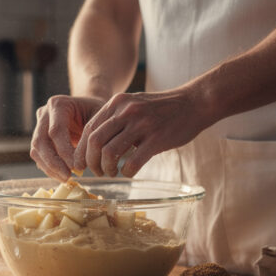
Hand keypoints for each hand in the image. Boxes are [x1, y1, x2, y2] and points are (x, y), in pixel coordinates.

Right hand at [30, 95, 105, 180]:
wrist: (90, 109)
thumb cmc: (97, 113)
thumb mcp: (99, 119)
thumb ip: (90, 138)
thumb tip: (81, 164)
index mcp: (58, 104)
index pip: (56, 130)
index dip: (64, 151)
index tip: (77, 167)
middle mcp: (44, 113)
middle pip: (40, 141)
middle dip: (54, 162)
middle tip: (68, 177)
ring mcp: (39, 125)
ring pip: (36, 150)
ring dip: (49, 167)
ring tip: (66, 178)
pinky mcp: (38, 137)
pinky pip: (38, 155)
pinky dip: (49, 168)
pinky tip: (61, 175)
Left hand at [73, 87, 211, 176]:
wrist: (194, 103)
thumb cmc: (163, 109)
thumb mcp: (134, 105)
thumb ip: (115, 118)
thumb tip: (94, 142)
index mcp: (117, 103)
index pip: (89, 129)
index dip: (81, 150)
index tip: (81, 164)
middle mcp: (126, 111)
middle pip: (94, 142)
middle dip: (91, 162)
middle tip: (97, 172)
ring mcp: (141, 124)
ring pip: (109, 153)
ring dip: (107, 168)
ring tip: (112, 173)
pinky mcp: (156, 139)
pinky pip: (133, 162)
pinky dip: (127, 172)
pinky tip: (129, 172)